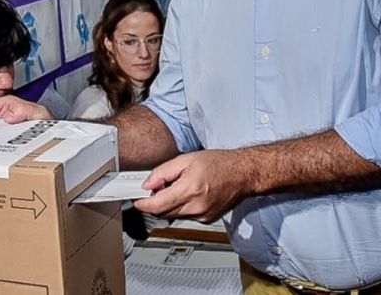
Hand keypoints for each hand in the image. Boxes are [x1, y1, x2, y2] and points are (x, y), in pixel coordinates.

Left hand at [134, 150, 251, 222]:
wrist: (243, 174)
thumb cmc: (220, 164)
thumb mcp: (187, 159)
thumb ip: (163, 172)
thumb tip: (148, 184)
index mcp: (189, 189)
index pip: (156, 206)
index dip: (142, 203)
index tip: (137, 199)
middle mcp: (196, 206)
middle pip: (162, 213)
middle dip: (155, 202)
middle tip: (157, 188)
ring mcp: (202, 216)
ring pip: (173, 216)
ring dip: (169, 205)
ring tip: (179, 187)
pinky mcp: (206, 220)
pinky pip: (185, 216)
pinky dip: (182, 207)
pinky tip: (190, 194)